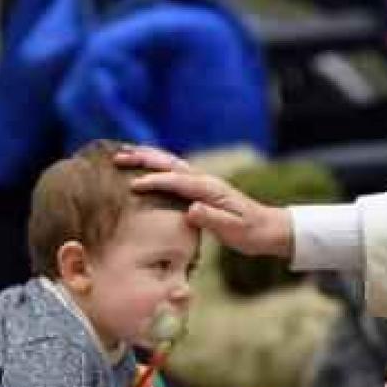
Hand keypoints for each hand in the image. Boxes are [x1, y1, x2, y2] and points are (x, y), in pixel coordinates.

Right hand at [115, 146, 293, 257]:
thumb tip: (191, 210)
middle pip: (170, 164)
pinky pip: (175, 173)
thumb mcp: (233, 230)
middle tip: (117, 157)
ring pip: (171, 164)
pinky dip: (158, 166)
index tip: (132, 185)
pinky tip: (145, 168)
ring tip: (123, 153)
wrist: (269, 228)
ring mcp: (203, 183)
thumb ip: (212, 219)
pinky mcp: (202, 189)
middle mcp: (205, 181)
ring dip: (148, 157)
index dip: (154, 182)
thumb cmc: (251, 232)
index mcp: (210, 189)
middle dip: (144, 159)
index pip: (177, 182)